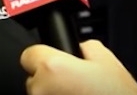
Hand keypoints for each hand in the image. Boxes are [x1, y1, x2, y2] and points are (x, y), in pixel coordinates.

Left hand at [20, 39, 136, 94]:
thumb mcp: (107, 59)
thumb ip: (86, 46)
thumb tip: (79, 47)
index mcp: (52, 67)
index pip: (29, 54)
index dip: (45, 55)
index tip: (55, 61)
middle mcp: (40, 89)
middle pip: (34, 77)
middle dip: (51, 78)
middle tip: (75, 83)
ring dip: (53, 94)